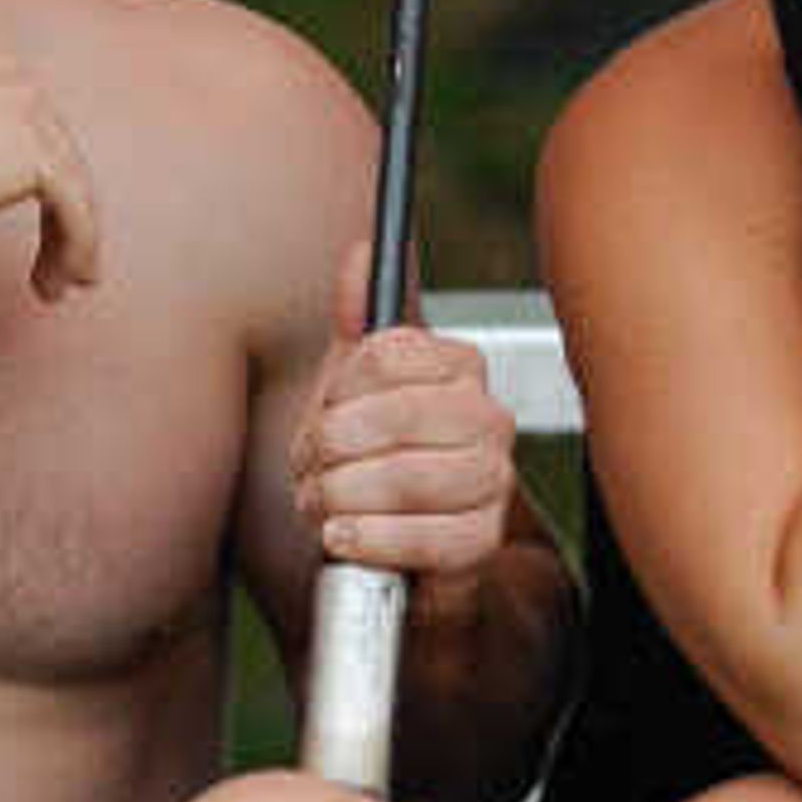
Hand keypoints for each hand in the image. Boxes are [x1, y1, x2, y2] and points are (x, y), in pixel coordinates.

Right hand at [0, 54, 99, 297]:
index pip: (20, 117)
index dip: (34, 171)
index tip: (33, 218)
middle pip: (55, 145)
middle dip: (64, 204)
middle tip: (62, 263)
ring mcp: (21, 111)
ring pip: (71, 180)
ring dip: (72, 238)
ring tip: (61, 286)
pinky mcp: (34, 154)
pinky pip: (75, 207)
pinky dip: (78, 247)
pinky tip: (59, 287)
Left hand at [296, 249, 516, 574]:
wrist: (404, 545)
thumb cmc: (375, 457)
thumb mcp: (357, 387)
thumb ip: (358, 322)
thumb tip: (360, 256)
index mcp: (459, 366)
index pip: (387, 355)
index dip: (336, 390)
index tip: (320, 415)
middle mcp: (489, 417)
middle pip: (397, 415)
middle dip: (333, 448)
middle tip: (308, 468)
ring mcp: (493, 480)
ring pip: (411, 478)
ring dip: (345, 495)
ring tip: (320, 504)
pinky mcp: (484, 539)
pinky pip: (427, 538)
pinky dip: (372, 539)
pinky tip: (344, 535)